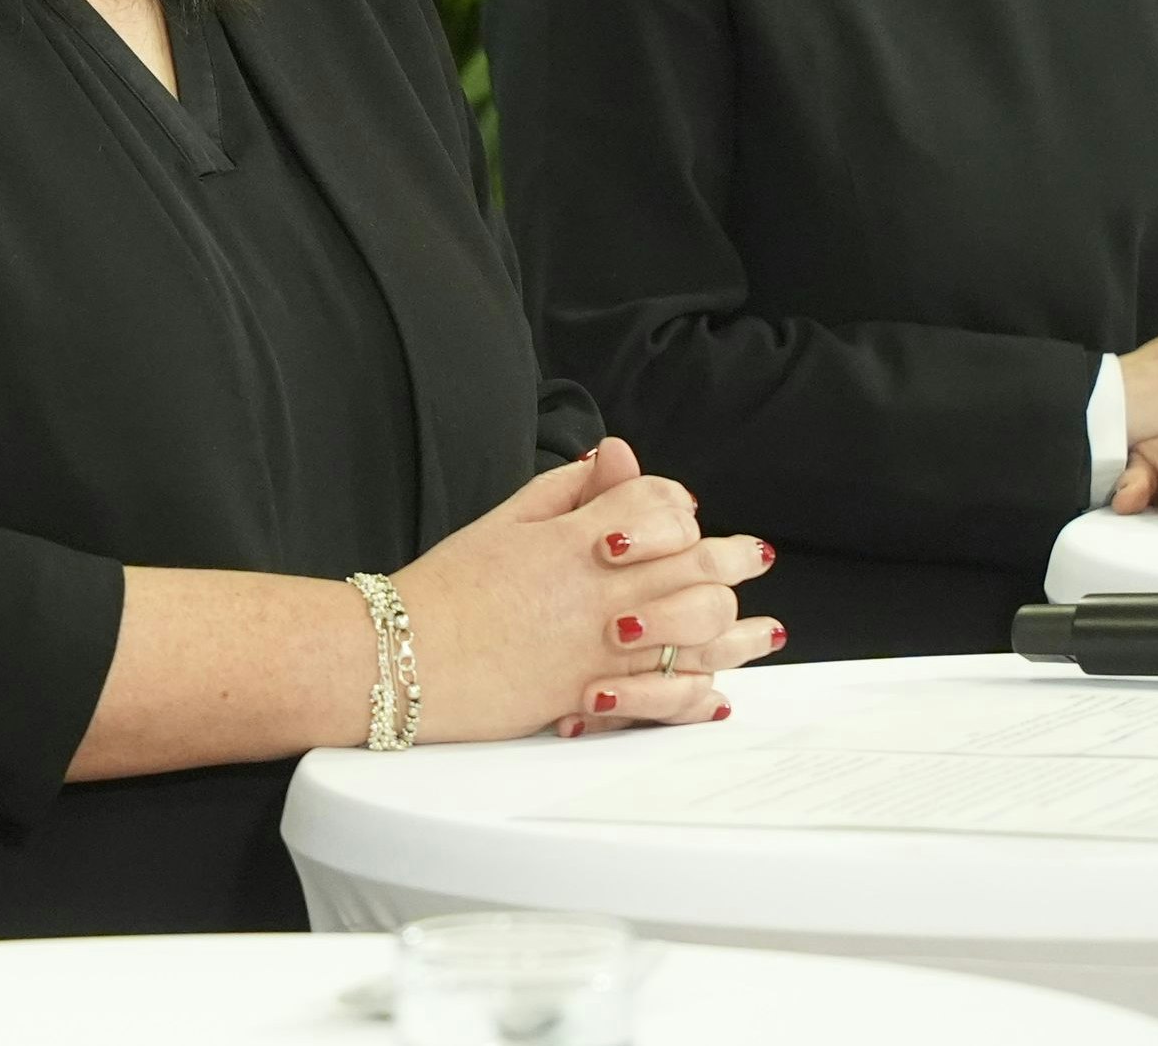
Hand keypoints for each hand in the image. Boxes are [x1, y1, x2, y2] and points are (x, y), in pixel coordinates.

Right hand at [391, 436, 781, 742]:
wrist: (398, 657)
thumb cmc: (445, 590)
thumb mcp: (503, 520)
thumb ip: (566, 489)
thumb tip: (612, 459)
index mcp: (574, 538)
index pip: (659, 504)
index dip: (680, 507)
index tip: (690, 516)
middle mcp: (597, 590)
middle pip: (697, 565)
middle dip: (734, 558)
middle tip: (753, 557)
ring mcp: (598, 647)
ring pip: (697, 632)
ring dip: (736, 632)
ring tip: (760, 631)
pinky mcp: (589, 697)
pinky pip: (664, 698)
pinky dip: (697, 697)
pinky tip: (716, 694)